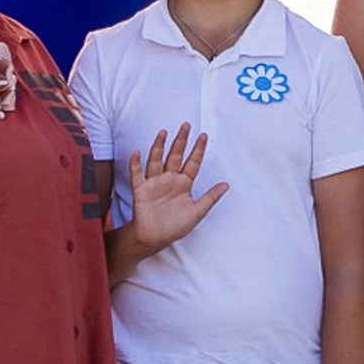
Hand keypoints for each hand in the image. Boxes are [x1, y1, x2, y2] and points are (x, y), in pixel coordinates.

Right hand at [126, 124, 228, 255]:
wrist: (156, 238)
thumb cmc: (176, 226)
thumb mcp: (198, 211)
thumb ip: (211, 197)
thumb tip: (227, 184)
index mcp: (184, 184)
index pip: (193, 163)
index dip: (198, 150)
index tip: (204, 135)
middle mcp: (170, 180)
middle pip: (176, 156)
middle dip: (181, 141)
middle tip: (186, 125)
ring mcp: (155, 183)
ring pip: (157, 160)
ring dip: (159, 146)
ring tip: (164, 132)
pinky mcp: (141, 190)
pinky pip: (137, 174)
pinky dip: (136, 163)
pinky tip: (137, 151)